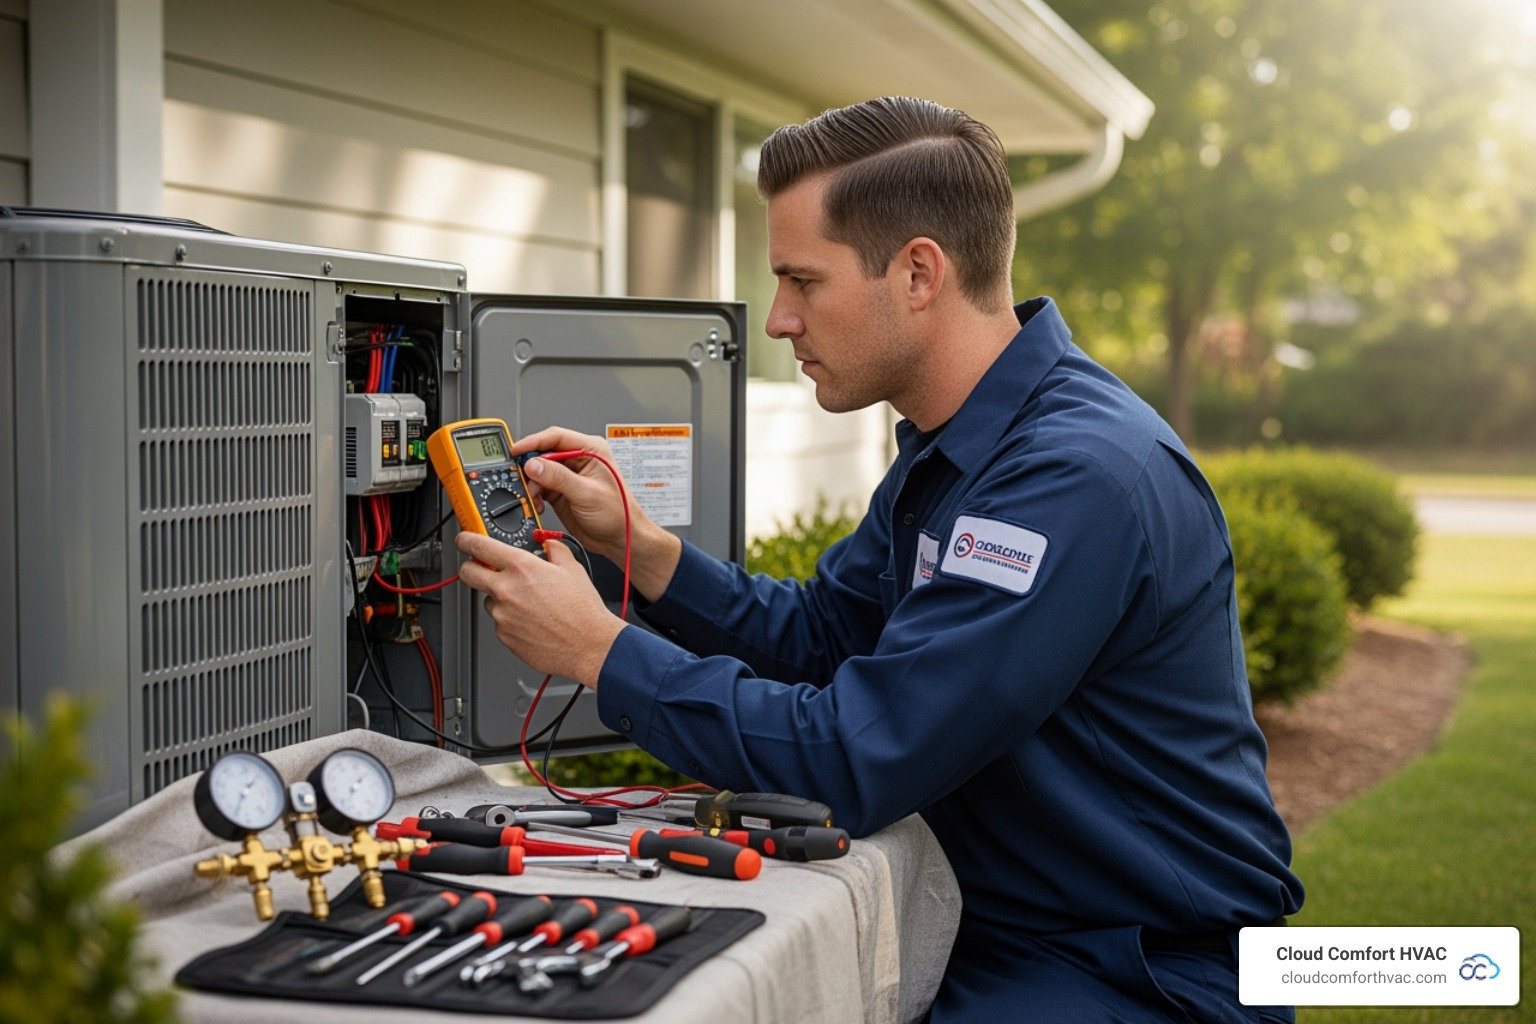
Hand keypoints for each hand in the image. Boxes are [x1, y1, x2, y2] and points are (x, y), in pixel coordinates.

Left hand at [455, 532, 625, 687]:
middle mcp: (506, 590)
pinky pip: (500, 622)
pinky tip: (533, 621)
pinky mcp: (504, 636)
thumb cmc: (583, 611)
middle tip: (484, 569)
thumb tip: (547, 544)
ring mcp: (502, 615)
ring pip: (488, 600)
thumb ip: (554, 550)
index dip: (466, 540)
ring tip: (528, 604)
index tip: (465, 540)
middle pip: (467, 573)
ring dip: (500, 598)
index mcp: (521, 567)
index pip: (478, 546)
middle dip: (471, 568)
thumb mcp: (573, 568)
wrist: (589, 646)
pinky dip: (511, 620)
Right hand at [512, 427, 633, 564]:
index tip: (516, 451)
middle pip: (543, 453)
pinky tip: (537, 503)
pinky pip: (539, 487)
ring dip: (531, 484)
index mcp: (591, 450)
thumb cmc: (618, 513)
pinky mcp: (561, 491)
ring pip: (538, 471)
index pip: (556, 437)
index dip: (533, 442)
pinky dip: (534, 495)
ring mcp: (568, 475)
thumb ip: (558, 477)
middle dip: (530, 466)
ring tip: (532, 495)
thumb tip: (534, 465)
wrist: (620, 538)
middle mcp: (578, 459)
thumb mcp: (586, 493)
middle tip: (521, 478)